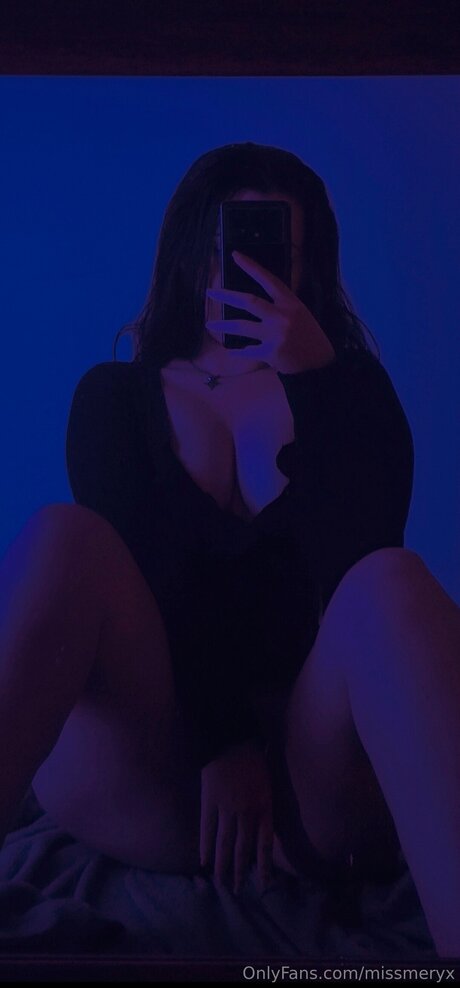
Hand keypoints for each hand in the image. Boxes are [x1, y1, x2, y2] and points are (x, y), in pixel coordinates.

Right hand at [200, 740, 273, 894]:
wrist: (231, 739)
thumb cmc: (253, 756)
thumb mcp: (268, 782)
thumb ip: (266, 805)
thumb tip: (265, 826)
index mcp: (264, 806)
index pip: (265, 843)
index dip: (264, 865)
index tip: (264, 883)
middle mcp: (247, 812)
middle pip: (244, 849)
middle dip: (241, 872)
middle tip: (238, 890)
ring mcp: (226, 809)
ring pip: (225, 844)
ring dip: (223, 866)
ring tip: (221, 883)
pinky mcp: (209, 803)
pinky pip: (206, 830)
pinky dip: (205, 847)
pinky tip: (204, 861)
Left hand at [205, 250, 335, 374]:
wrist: (318, 364)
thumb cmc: (308, 337)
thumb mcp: (298, 314)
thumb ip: (280, 306)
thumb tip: (253, 302)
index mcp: (290, 303)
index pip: (268, 280)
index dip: (251, 267)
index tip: (235, 255)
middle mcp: (282, 316)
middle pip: (248, 301)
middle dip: (226, 296)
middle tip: (210, 293)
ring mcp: (275, 335)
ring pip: (241, 326)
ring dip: (222, 325)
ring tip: (209, 324)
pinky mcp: (270, 353)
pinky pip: (247, 350)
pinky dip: (239, 350)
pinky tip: (233, 350)